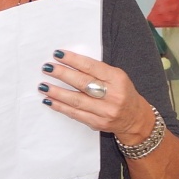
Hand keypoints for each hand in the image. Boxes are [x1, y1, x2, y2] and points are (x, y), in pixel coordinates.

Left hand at [39, 50, 154, 141]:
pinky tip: (50, 101)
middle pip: (82, 83)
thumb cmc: (122, 92)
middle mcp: (112, 95)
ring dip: (57, 92)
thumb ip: (97, 70)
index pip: (91, 67)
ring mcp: (105, 111)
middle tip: (47, 68)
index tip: (58, 54)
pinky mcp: (98, 123)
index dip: (73, 60)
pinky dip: (61, 107)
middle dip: (62, 74)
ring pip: (76, 100)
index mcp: (117, 79)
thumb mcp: (116, 76)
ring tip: (43, 86)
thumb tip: (69, 62)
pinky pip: (75, 114)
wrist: (134, 118)